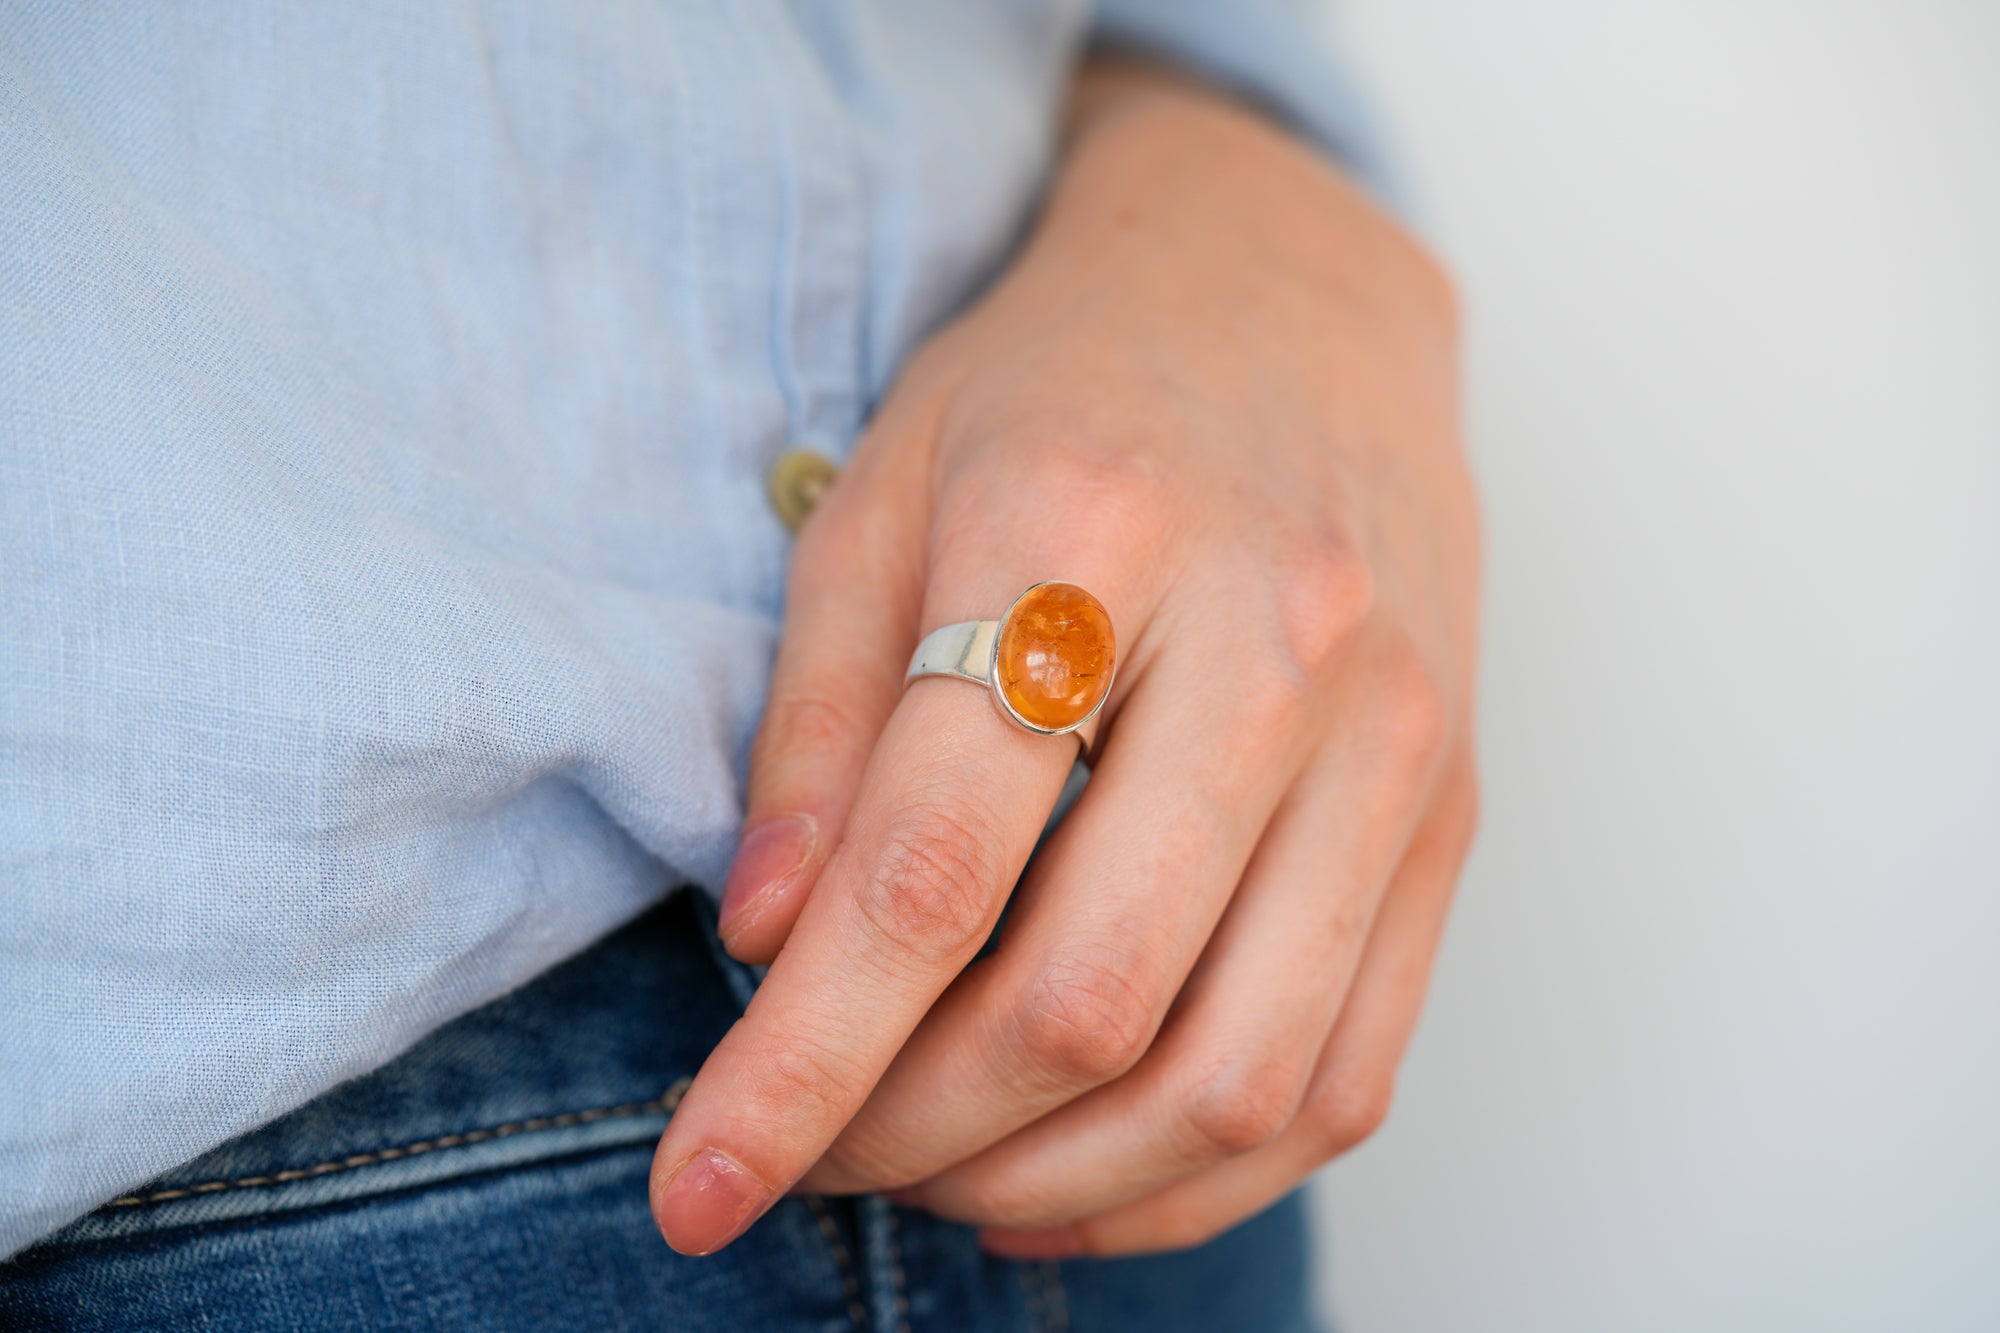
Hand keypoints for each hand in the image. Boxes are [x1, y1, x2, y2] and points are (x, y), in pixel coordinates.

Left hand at [649, 59, 1478, 1258]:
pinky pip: (1351, 1075)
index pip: (931, 872)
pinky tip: (1082, 1172)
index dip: (799, 1065)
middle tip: (819, 1149)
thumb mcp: (882, 494)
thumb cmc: (1066, 391)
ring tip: (938, 1172)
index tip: (696, 1188)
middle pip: (1089, 999)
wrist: (1296, 301)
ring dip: (1056, 1183)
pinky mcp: (1452, 814)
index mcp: (1090, 535)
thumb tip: (769, 947)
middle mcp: (1275, 645)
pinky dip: (1205, 1178)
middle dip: (914, 1136)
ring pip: (1236, 1079)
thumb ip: (817, 720)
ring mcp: (1392, 742)